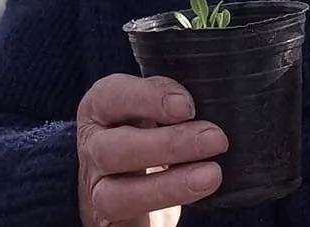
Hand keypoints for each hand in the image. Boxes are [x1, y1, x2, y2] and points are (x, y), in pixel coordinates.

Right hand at [77, 74, 228, 226]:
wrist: (132, 180)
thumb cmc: (153, 130)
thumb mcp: (157, 107)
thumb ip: (174, 101)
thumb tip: (214, 100)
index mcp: (101, 108)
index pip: (112, 95)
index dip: (148, 98)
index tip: (186, 106)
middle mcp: (93, 146)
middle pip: (115, 146)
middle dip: (169, 144)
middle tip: (216, 139)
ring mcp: (97, 186)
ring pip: (117, 192)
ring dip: (168, 185)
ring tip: (212, 175)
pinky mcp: (109, 218)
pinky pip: (128, 219)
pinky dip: (163, 205)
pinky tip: (197, 195)